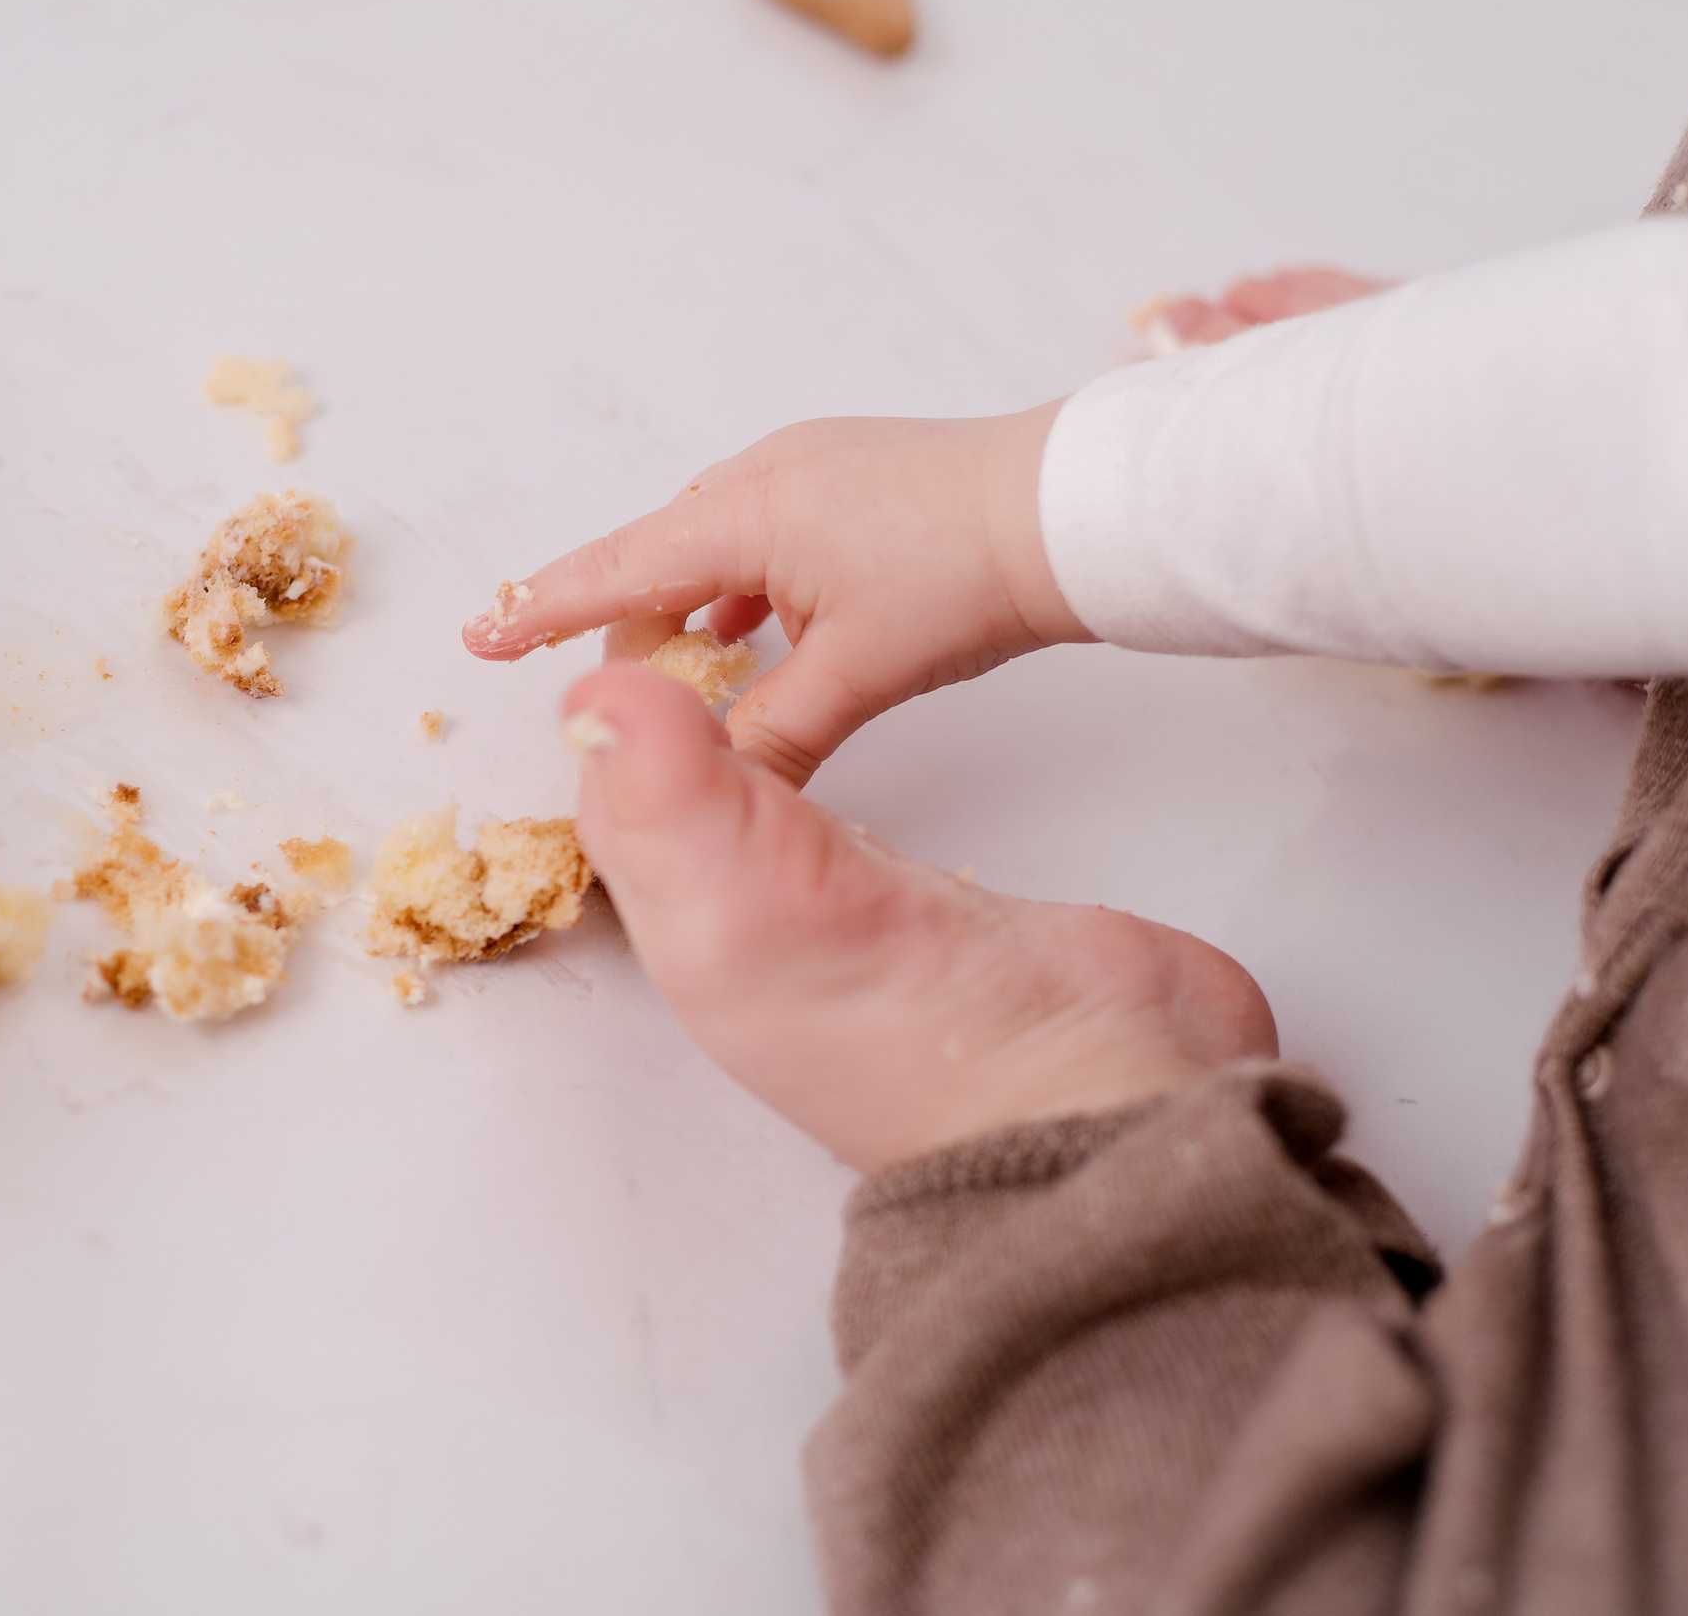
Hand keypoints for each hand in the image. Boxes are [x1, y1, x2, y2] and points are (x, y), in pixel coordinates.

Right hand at [464, 403, 1090, 786]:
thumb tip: (711, 788)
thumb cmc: (966, 576)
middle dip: (626, 624)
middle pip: (658, 557)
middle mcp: (763, 474)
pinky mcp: (845, 477)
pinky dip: (740, 589)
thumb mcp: (857, 675)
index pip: (619, 570)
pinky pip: (759, 535)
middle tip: (613, 694)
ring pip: (711, 548)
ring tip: (690, 676)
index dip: (545, 610)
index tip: (482, 635)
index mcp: (748, 513)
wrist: (1071, 509)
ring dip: (691, 610)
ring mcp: (806, 468)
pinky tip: (757, 636)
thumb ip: (770, 736)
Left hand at [564, 667, 1276, 1168]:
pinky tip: (842, 717)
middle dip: (671, 702)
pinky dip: (831, 751)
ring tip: (746, 631)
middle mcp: (755, 930)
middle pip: (678, 799)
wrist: (1101, 1094)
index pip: (614, 800)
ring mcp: (849, 920)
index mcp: (692, 934)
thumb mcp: (752, 908)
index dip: (611, 703)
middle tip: (695, 594)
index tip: (635, 601)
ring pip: (759, 802)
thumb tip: (585, 694)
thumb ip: (673, 795)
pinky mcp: (935, 904)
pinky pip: (854, 812)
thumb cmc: (919, 1039)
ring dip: (743, 721)